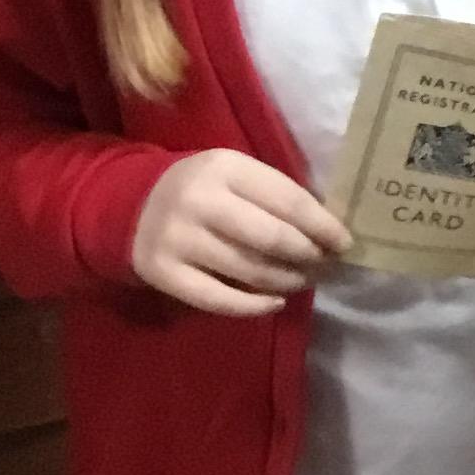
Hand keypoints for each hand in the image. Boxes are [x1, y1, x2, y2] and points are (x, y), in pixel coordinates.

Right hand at [129, 147, 348, 315]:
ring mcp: (178, 239)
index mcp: (226, 168)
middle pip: (271, 237)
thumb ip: (274, 194)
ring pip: (248, 269)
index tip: (345, 243)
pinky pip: (217, 299)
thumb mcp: (236, 175)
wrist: (130, 205)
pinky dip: (252, 306)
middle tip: (326, 265)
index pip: (289, 200)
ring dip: (286, 280)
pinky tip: (274, 302)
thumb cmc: (204, 190)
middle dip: (308, 255)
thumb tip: (328, 228)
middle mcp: (200, 201)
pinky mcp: (163, 273)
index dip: (323, 226)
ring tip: (305, 281)